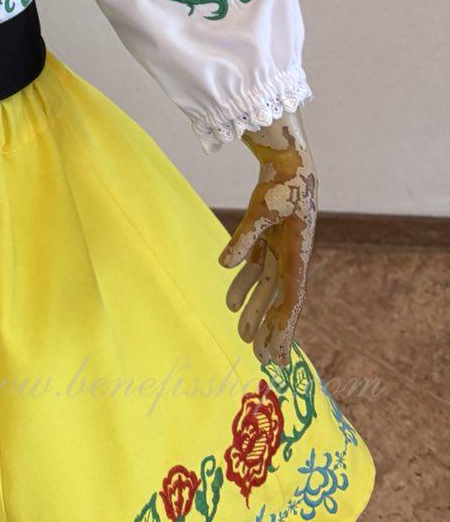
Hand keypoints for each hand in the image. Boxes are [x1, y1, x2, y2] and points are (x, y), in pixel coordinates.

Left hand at [217, 107, 316, 366]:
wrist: (289, 163)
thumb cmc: (282, 185)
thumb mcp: (263, 209)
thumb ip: (244, 237)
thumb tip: (224, 265)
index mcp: (297, 255)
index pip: (291, 299)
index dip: (284, 327)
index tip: (279, 352)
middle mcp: (291, 258)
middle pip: (279, 300)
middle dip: (270, 329)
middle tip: (261, 358)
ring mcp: (280, 250)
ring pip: (266, 288)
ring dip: (256, 310)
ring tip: (243, 335)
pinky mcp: (268, 240)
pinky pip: (255, 268)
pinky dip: (243, 284)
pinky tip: (231, 302)